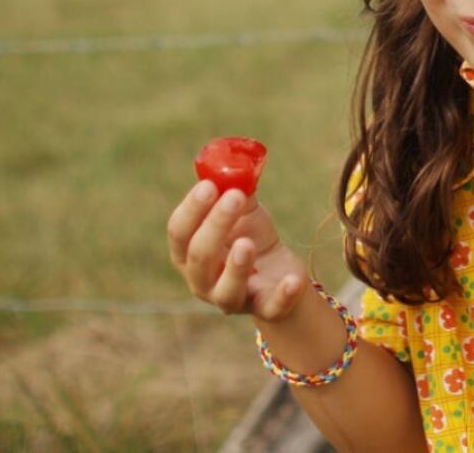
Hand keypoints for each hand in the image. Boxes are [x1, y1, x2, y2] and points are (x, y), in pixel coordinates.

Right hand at [167, 179, 308, 321]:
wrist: (278, 271)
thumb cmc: (250, 236)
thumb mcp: (243, 211)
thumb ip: (236, 189)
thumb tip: (236, 165)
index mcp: (187, 253)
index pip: (179, 232)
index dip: (192, 209)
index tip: (209, 185)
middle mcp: (201, 281)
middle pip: (199, 258)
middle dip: (215, 226)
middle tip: (234, 197)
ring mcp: (231, 299)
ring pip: (226, 291)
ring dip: (236, 267)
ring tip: (247, 243)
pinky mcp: (264, 309)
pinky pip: (271, 308)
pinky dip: (282, 295)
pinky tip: (294, 280)